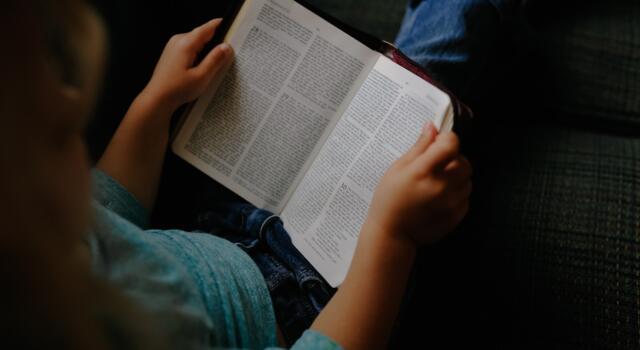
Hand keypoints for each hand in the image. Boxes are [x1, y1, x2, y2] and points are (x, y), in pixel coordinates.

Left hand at [140, 18, 233, 111]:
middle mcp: (178, 40)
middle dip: (215, 42)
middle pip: (202, 34)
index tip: (232, 27)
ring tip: (213, 65)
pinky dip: (198, 55)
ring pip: (196, 42)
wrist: (157, 98)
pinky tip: (201, 68)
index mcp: (186, 43)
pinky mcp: (172, 53)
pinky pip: (189, 48)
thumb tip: (226, 47)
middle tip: (226, 54)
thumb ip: (215, 60)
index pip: (207, 28)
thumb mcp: (202, 76)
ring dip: (206, 50)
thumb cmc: (177, 89)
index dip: (221, 26)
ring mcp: (173, 46)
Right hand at [364, 122, 471, 245]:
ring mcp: (451, 203)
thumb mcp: (398, 168)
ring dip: (457, 176)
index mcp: (423, 172)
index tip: (438, 143)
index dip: (446, 139)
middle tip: (437, 164)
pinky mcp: (457, 216)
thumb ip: (419, 147)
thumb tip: (432, 127)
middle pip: (464, 161)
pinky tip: (440, 197)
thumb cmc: (389, 199)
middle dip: (453, 158)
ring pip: (467, 179)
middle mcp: (441, 187)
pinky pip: (466, 197)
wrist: (392, 233)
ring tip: (438, 182)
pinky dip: (457, 193)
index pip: (451, 144)